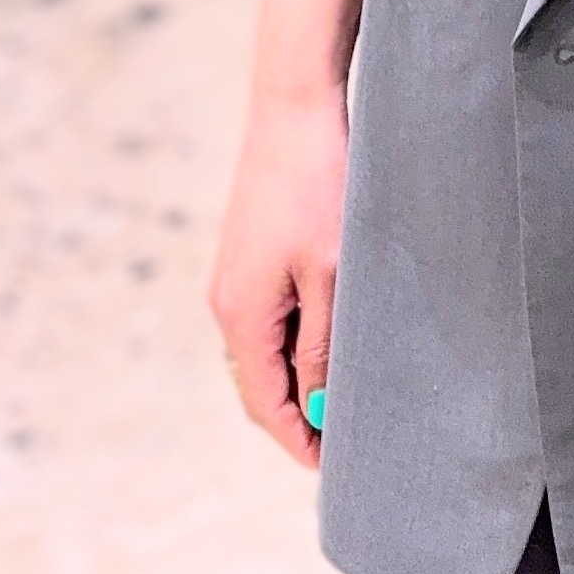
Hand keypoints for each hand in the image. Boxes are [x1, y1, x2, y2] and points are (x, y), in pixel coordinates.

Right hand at [209, 85, 347, 467]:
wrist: (296, 107)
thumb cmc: (320, 185)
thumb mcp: (333, 274)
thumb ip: (323, 345)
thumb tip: (317, 406)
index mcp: (241, 316)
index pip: (264, 404)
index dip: (298, 440)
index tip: (335, 467)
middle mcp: (227, 302)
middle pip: (259, 383)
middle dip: (297, 416)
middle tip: (346, 439)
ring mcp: (235, 276)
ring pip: (265, 350)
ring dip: (299, 377)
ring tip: (345, 395)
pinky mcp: (250, 253)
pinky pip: (269, 317)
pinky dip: (295, 341)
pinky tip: (331, 340)